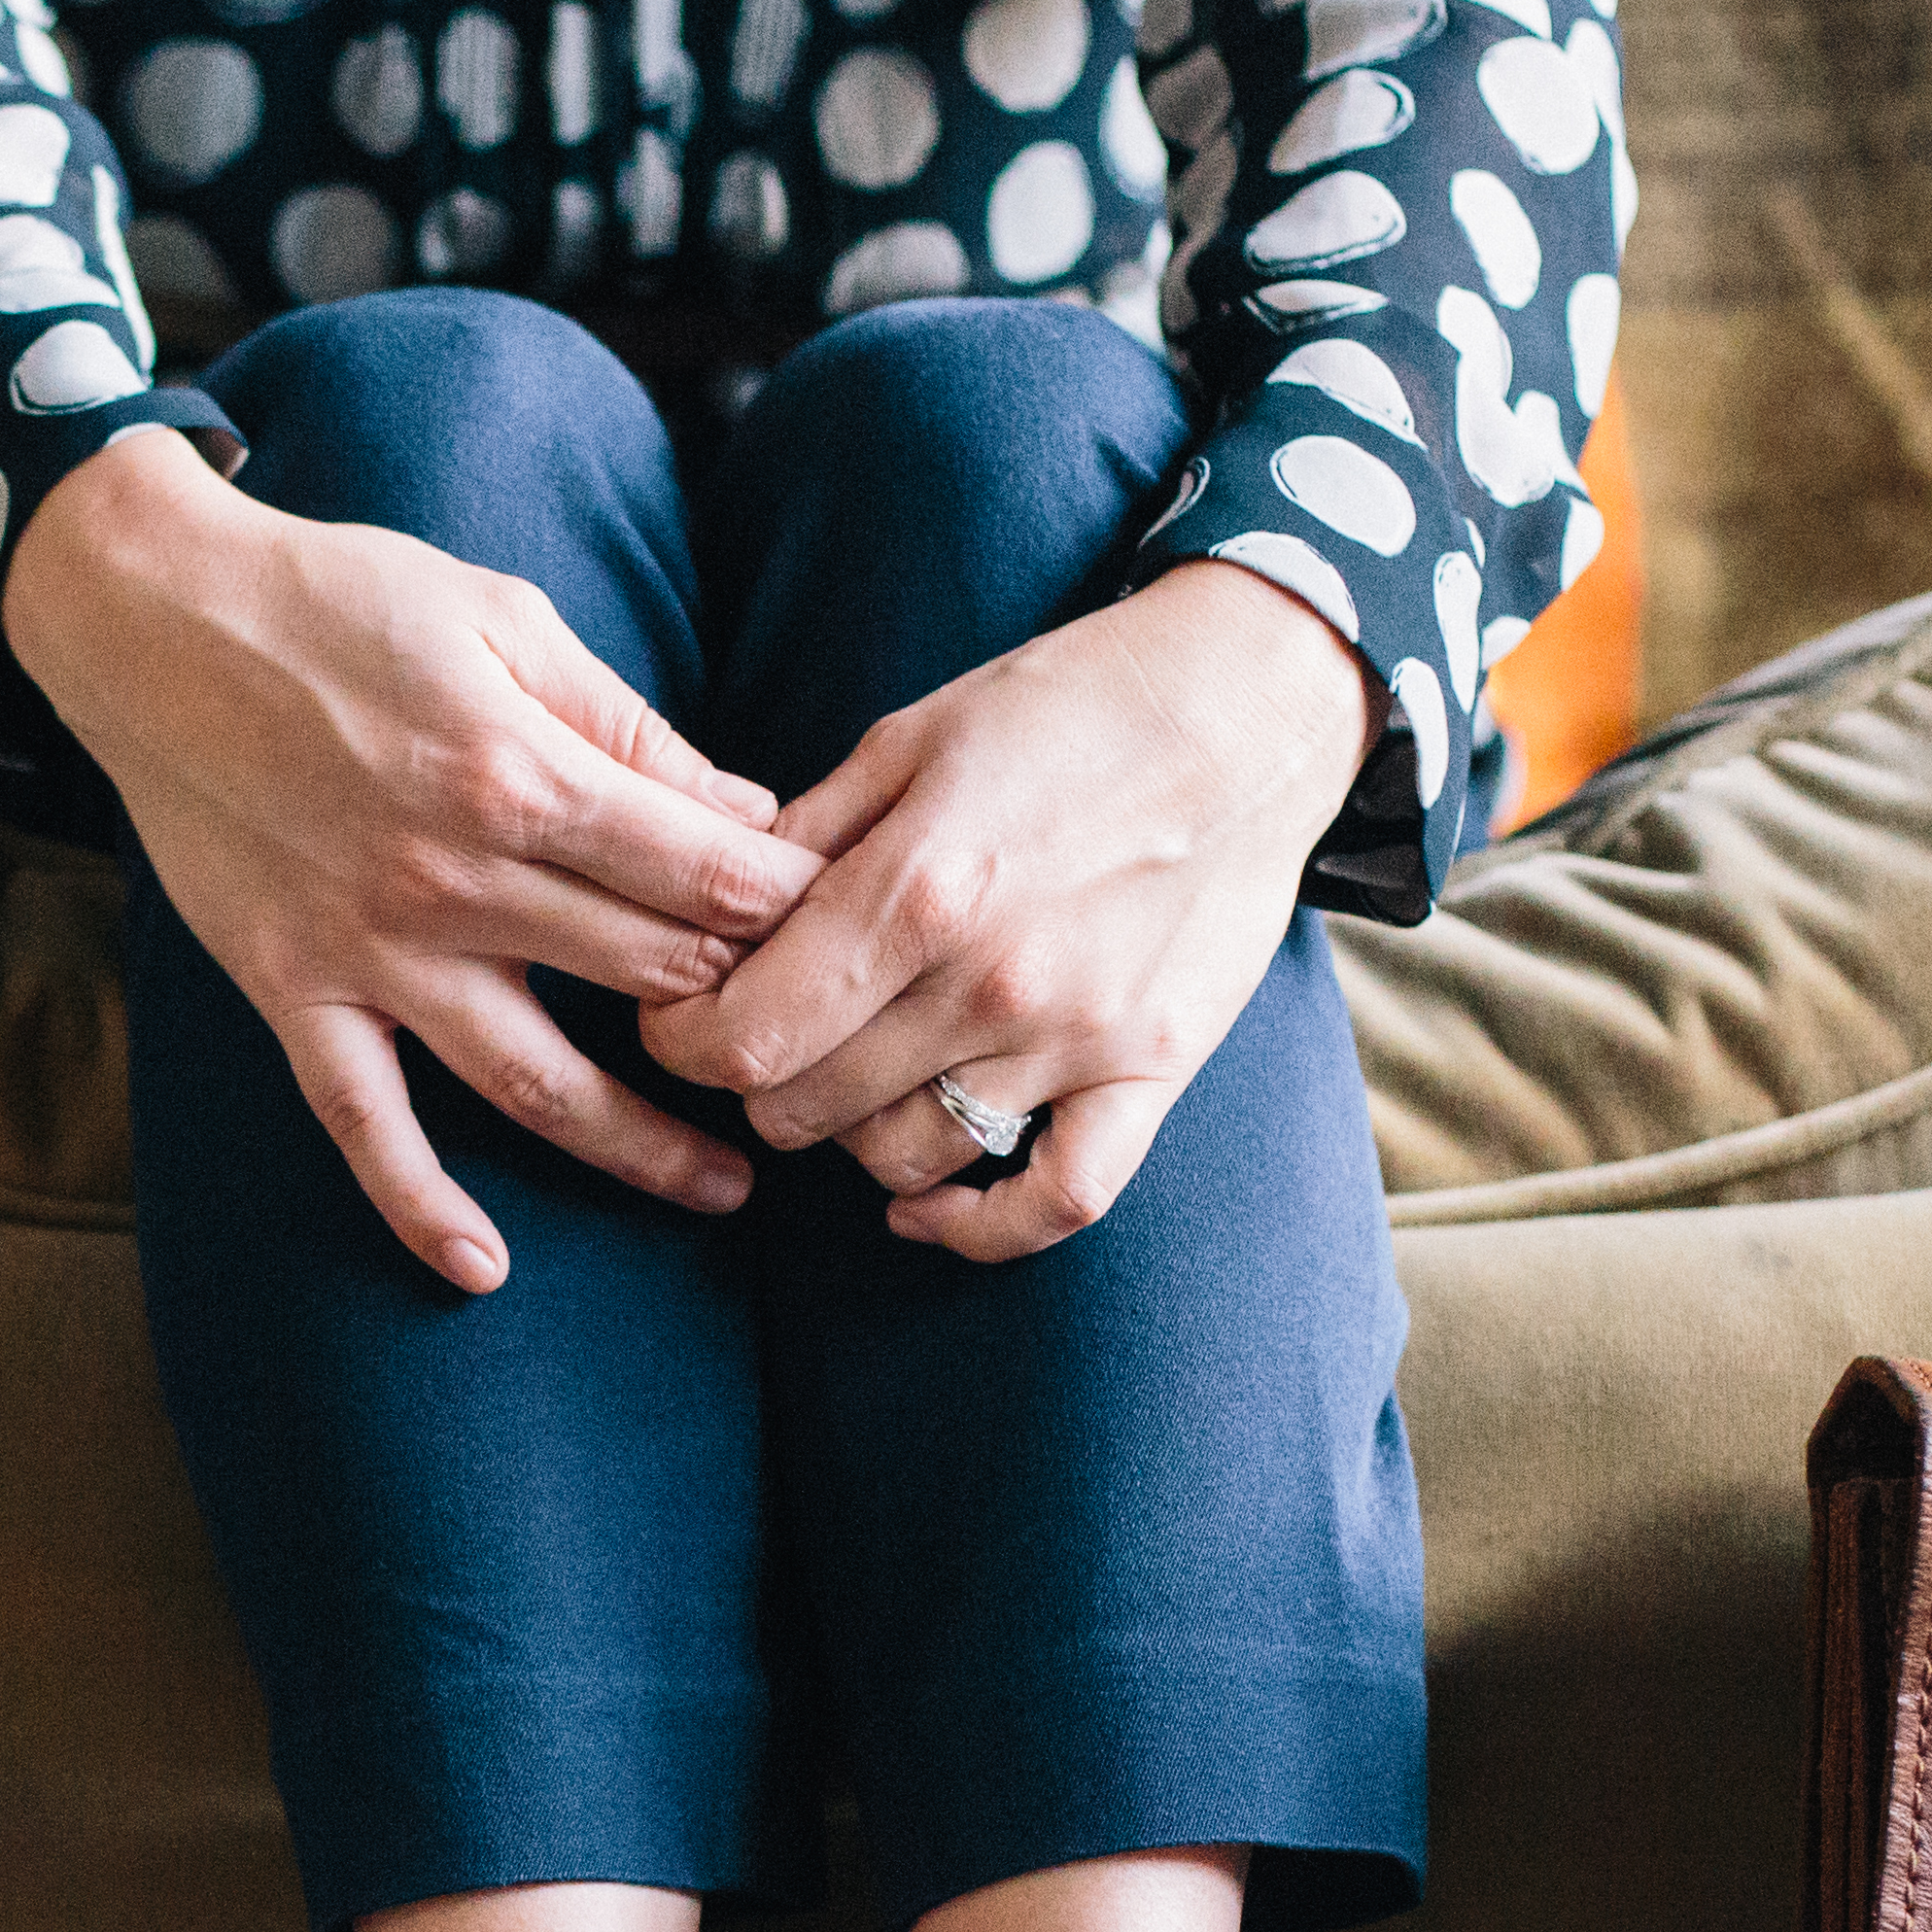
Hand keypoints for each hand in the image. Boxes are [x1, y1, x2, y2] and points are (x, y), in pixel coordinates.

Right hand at [8, 431, 825, 1294]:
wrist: (158, 623)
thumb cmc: (345, 601)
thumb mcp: (507, 617)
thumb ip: (627, 727)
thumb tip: (745, 812)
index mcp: (521, 774)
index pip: (705, 879)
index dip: (793, 914)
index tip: (845, 939)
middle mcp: (453, 880)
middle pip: (646, 981)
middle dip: (747, 1023)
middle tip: (818, 1060)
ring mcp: (371, 950)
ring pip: (535, 1082)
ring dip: (641, 1148)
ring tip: (726, 1189)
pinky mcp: (295, 991)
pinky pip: (363, 1123)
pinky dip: (417, 1202)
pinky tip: (482, 1268)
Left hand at [639, 562, 1376, 1261]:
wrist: (1249, 703)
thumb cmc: (1065, 707)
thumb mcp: (908, 739)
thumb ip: (801, 842)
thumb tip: (704, 915)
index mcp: (919, 887)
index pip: (744, 1036)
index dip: (682, 1040)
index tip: (681, 1015)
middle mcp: (993, 980)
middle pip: (803, 1110)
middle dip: (758, 1079)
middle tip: (772, 1030)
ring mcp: (1078, 1038)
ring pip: (900, 1160)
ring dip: (853, 1131)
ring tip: (859, 1069)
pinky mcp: (1151, 1072)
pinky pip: (1056, 1203)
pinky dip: (978, 1227)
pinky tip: (924, 1205)